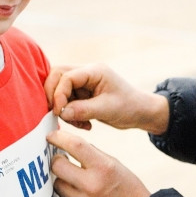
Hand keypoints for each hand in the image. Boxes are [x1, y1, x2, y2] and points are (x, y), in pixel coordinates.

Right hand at [45, 63, 169, 134]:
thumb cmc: (129, 107)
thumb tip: (61, 112)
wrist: (141, 113)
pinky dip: (70, 114)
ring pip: (59, 90)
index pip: (66, 76)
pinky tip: (84, 124)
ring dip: (63, 108)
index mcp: (94, 71)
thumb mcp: (107, 109)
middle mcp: (87, 73)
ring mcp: (84, 83)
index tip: (59, 112)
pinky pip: (67, 101)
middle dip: (54, 96)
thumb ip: (83, 110)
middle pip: (57, 76)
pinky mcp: (83, 94)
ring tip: (78, 123)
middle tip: (58, 114)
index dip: (58, 94)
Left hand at [49, 128, 150, 196]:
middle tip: (62, 161)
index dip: (59, 137)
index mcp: (103, 167)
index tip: (51, 136)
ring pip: (57, 185)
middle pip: (57, 166)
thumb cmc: (124, 185)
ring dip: (62, 181)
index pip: (75, 146)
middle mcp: (91, 185)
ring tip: (75, 182)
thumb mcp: (113, 163)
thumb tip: (65, 143)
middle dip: (57, 161)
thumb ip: (90, 153)